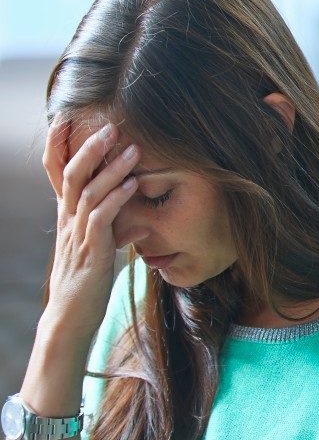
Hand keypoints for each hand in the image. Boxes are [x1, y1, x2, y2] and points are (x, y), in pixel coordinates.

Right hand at [39, 116, 139, 348]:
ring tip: (134, 149)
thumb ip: (117, 231)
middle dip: (90, 148)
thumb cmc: (86, 284)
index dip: (58, 147)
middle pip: (70, 175)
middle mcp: (68, 221)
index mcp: (67, 217)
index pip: (56, 174)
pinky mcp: (91, 252)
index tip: (64, 119)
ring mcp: (77, 235)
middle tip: (112, 126)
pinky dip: (117, 199)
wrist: (70, 320)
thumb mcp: (100, 250)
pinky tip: (133, 185)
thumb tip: (142, 221)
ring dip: (112, 169)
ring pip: (87, 193)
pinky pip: (100, 219)